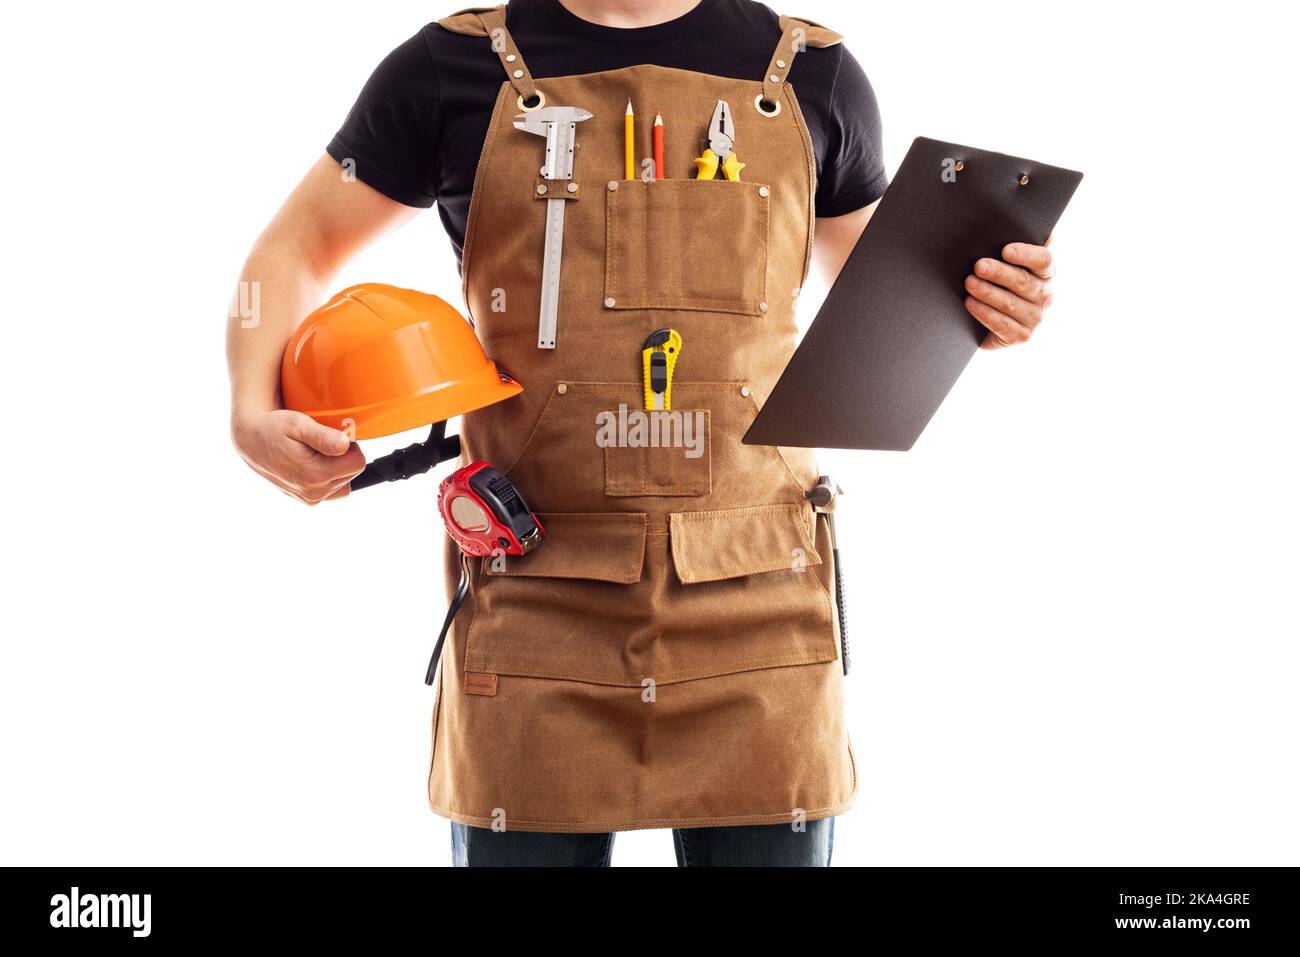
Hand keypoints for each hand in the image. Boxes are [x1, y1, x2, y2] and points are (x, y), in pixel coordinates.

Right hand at [232, 408, 364, 504]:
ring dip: (334, 466)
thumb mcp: (296, 424)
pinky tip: (313, 464)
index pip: (358, 462)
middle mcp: (314, 492)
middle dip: (341, 456)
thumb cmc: (273, 428)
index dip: (350, 446)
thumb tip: (345, 445)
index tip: (333, 436)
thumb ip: (323, 436)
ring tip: (311, 453)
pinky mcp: (308, 500)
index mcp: (315, 475)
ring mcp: (310, 498)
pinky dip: (328, 476)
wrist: (251, 441)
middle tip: (317, 443)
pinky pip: (334, 488)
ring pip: (344, 480)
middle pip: (352, 472)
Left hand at [964, 240, 1054, 349]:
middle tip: (978, 266)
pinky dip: (984, 312)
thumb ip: (1021, 249)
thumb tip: (1037, 230)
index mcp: (1047, 274)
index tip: (1005, 250)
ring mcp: (1035, 319)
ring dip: (987, 292)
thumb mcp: (1012, 266)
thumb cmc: (1003, 286)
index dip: (1026, 254)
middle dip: (998, 273)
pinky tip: (970, 303)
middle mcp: (1045, 296)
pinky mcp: (1021, 337)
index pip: (1044, 261)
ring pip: (1010, 303)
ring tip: (969, 283)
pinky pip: (1001, 324)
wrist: (994, 325)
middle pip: (1022, 281)